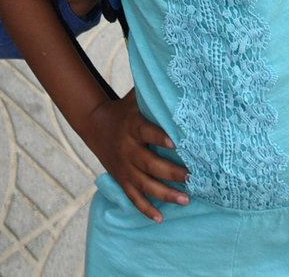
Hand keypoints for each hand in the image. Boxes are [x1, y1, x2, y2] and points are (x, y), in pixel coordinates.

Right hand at [82, 93, 188, 221]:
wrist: (95, 125)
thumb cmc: (125, 110)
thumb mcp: (134, 98)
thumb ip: (152, 90)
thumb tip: (173, 70)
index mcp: (132, 127)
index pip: (146, 132)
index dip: (159, 137)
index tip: (175, 142)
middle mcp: (128, 149)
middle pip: (149, 163)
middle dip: (171, 172)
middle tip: (192, 177)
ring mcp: (124, 167)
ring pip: (145, 184)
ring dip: (165, 193)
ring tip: (186, 200)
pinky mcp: (122, 179)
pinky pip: (133, 197)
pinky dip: (146, 209)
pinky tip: (161, 219)